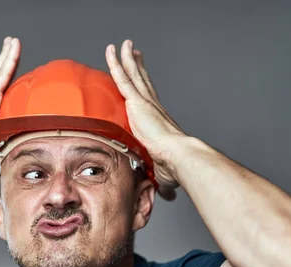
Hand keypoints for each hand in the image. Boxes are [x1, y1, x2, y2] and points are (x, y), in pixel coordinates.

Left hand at [105, 39, 186, 200]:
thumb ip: (163, 181)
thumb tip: (168, 197)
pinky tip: (112, 50)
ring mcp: (145, 102)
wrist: (178, 157)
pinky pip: (123, 78)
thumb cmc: (174, 166)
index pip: (149, 100)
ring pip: (133, 75)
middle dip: (138, 66)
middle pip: (142, 81)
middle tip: (134, 52)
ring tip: (123, 44)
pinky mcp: (138, 102)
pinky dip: (117, 63)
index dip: (145, 87)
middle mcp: (152, 107)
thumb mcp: (163, 172)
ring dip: (127, 58)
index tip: (143, 77)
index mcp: (157, 120)